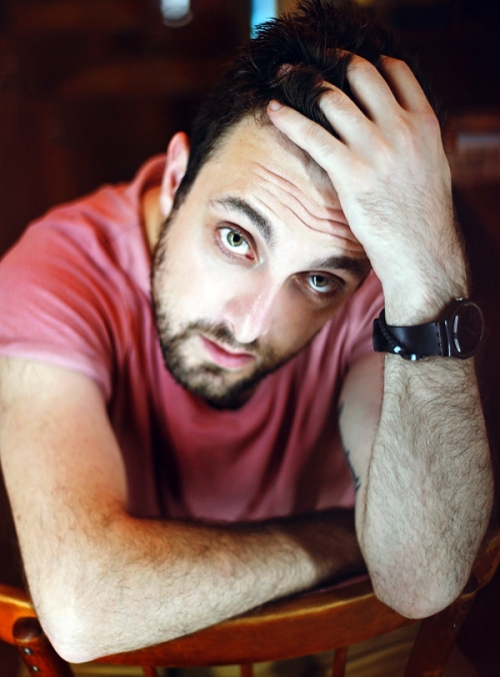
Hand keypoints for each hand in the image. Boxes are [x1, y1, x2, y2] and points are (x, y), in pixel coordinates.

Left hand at [267, 55, 466, 323]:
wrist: (420, 251)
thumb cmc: (421, 214)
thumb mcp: (429, 164)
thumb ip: (411, 137)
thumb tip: (389, 123)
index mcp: (424, 122)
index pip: (396, 70)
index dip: (369, 60)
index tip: (347, 62)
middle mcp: (401, 128)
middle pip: (361, 74)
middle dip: (332, 60)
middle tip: (310, 61)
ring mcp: (376, 149)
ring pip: (333, 98)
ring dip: (305, 81)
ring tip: (286, 77)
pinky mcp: (351, 173)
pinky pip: (313, 135)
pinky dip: (290, 119)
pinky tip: (274, 111)